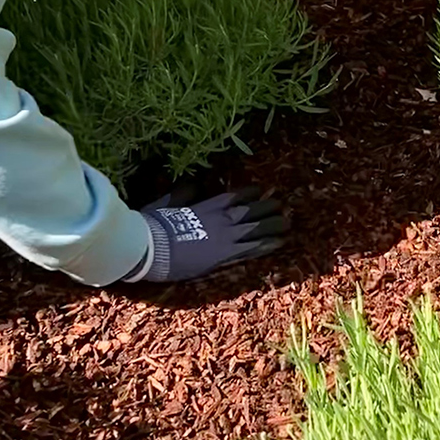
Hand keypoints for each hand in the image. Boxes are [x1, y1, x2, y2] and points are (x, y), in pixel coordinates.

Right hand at [126, 188, 284, 282]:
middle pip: (250, 210)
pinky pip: (252, 249)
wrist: (152, 247)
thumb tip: (193, 185)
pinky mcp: (225, 254)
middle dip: (266, 207)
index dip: (248, 193)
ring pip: (256, 228)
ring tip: (287, 222)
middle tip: (280, 204)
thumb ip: (183, 194)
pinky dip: (267, 244)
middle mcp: (220, 218)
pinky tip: (280, 242)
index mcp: (206, 205)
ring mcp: (225, 236)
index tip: (260, 189)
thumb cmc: (154, 226)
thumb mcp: (167, 204)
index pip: (233, 196)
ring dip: (273, 224)